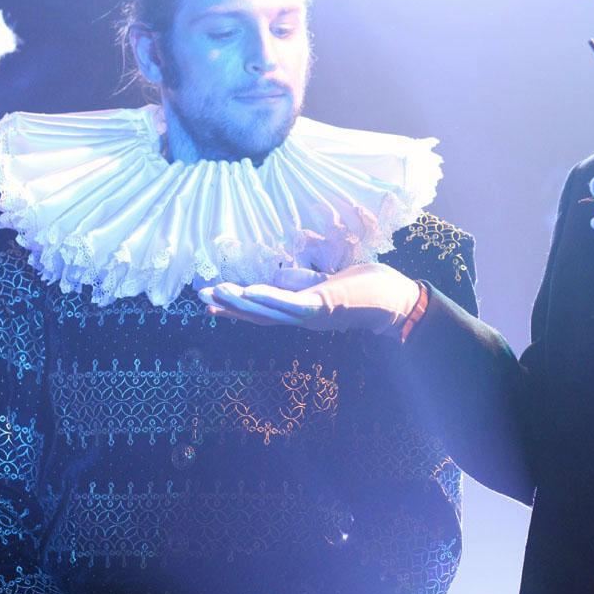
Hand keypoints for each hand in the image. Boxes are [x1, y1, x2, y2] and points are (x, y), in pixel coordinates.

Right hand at [198, 264, 419, 335]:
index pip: (261, 311)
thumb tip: (280, 275)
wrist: (394, 300)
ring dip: (241, 303)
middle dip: (229, 306)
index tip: (210, 302)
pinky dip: (269, 299)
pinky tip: (249, 292)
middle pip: (258, 314)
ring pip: (269, 310)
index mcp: (299, 311)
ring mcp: (311, 315)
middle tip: (200, 299)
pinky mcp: (323, 307)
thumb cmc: (363, 289)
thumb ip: (301, 282)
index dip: (235, 307)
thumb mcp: (324, 282)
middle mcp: (301, 318)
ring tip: (217, 293)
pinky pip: (290, 303)